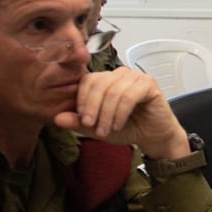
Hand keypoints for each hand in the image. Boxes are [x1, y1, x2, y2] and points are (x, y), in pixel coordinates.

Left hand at [53, 67, 188, 157]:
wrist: (154, 137)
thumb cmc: (129, 128)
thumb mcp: (98, 128)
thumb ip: (78, 123)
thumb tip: (57, 118)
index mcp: (106, 80)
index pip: (88, 80)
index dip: (82, 100)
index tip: (82, 121)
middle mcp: (120, 74)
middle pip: (98, 83)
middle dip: (92, 108)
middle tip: (92, 127)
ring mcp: (135, 77)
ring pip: (113, 91)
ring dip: (107, 114)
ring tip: (107, 130)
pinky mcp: (149, 84)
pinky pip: (129, 96)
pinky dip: (121, 113)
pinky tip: (119, 124)